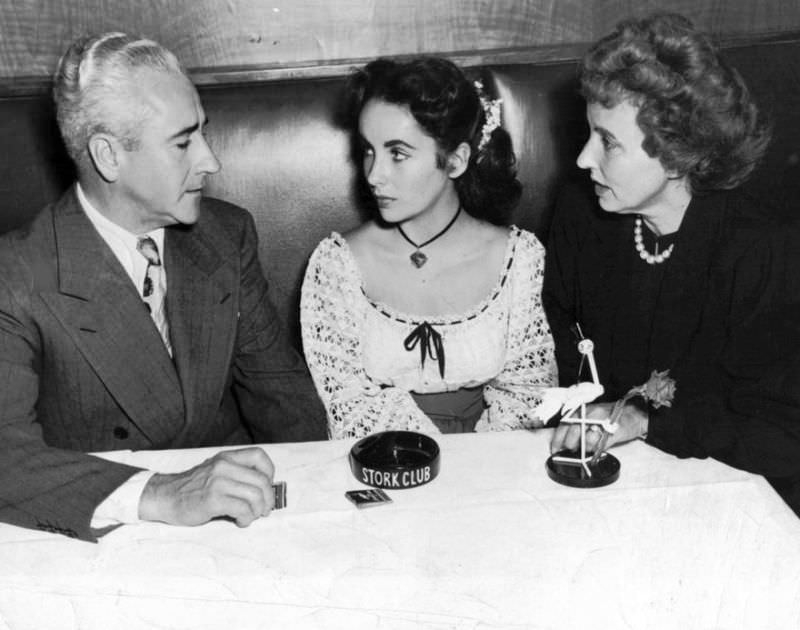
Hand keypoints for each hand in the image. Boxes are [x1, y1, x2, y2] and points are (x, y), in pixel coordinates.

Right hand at [138, 447, 275, 527]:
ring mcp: (217, 482)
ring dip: (258, 510)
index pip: (259, 456)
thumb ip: (237, 474)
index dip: (269, 473)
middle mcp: (224, 466)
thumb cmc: (193, 488)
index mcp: (227, 457)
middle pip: (261, 480)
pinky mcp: (212, 499)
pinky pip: (242, 509)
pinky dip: (247, 518)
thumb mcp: (216, 471)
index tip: (266, 487)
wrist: (165, 497)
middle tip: (264, 510)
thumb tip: (265, 490)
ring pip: (255, 495)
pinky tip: (240, 521)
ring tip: (250, 516)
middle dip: (268, 499)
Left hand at [549, 402, 647, 453]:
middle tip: (571, 450)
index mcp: (583, 409)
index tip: (554, 449)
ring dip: (584, 448)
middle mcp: (591, 413)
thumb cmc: (610, 416)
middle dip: (570, 445)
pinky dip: (595, 449)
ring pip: (586, 439)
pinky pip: (600, 444)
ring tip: (586, 448)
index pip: (564, 423)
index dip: (558, 438)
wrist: (633, 413)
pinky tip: (596, 448)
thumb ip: (577, 425)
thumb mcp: (590, 416)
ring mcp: (602, 422)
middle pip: (573, 431)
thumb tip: (564, 441)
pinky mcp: (613, 432)